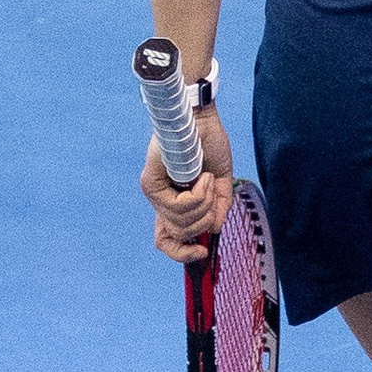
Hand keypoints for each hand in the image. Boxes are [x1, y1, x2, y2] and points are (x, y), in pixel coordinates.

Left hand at [143, 111, 232, 259]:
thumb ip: (218, 207)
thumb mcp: (221, 182)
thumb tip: (214, 230)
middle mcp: (160, 200)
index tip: (203, 253)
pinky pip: (176, 207)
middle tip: (211, 195)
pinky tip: (202, 177)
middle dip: (203, 220)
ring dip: (203, 204)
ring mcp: (154, 192)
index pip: (167, 240)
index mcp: (174, 202)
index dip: (182, 254)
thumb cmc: (210, 143)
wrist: (202, 118)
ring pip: (179, 223)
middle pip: (177, 235)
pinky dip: (197, 195)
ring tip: (206, 179)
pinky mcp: (150, 182)